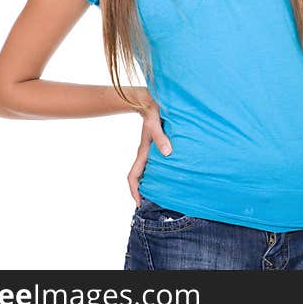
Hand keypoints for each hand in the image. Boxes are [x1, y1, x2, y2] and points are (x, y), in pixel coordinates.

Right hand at [127, 89, 171, 207]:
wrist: (150, 100)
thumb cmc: (153, 110)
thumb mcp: (156, 123)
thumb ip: (160, 137)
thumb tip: (167, 153)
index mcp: (143, 152)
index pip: (133, 176)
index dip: (135, 191)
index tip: (139, 203)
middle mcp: (145, 153)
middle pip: (140, 177)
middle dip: (143, 191)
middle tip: (153, 203)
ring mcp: (150, 150)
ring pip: (147, 171)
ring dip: (151, 182)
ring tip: (162, 193)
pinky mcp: (157, 145)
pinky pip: (155, 163)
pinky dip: (158, 172)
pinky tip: (169, 174)